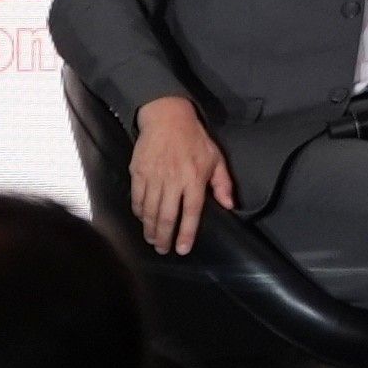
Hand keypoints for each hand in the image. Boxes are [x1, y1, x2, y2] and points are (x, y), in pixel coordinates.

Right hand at [125, 94, 230, 253]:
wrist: (167, 117)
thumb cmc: (194, 138)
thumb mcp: (215, 158)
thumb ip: (223, 183)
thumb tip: (230, 206)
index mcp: (194, 178)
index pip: (191, 212)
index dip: (186, 233)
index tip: (182, 249)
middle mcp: (173, 180)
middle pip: (167, 216)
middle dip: (164, 237)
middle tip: (163, 250)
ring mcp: (154, 177)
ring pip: (150, 211)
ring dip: (150, 229)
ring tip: (152, 240)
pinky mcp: (138, 172)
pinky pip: (137, 198)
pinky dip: (139, 212)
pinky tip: (142, 220)